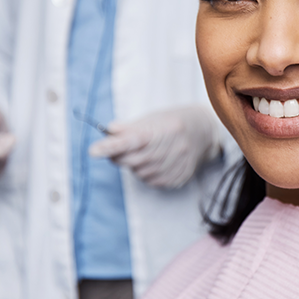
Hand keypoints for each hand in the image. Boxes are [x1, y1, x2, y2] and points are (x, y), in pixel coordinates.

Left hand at [88, 106, 219, 188]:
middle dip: (119, 155)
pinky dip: (145, 172)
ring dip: (134, 163)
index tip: (93, 150)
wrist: (205, 132)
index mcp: (164, 130)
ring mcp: (175, 166)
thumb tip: (108, 131)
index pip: (132, 140)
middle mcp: (171, 149)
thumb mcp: (153, 117)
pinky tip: (155, 161)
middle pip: (131, 159)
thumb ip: (130, 127)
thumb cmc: (174, 121)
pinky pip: (150, 180)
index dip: (111, 146)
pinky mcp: (177, 178)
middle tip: (119, 147)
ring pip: (138, 172)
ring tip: (146, 151)